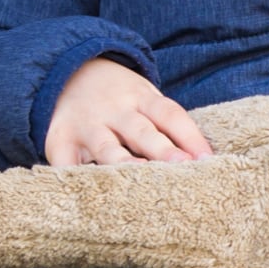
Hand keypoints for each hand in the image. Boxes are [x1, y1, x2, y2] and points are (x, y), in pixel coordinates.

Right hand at [44, 58, 213, 166]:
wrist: (67, 71)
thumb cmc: (121, 100)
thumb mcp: (145, 98)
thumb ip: (167, 125)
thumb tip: (203, 160)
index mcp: (142, 98)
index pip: (170, 115)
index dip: (190, 136)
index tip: (208, 159)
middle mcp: (115, 111)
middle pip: (142, 131)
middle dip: (162, 150)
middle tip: (183, 167)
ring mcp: (86, 126)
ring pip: (107, 148)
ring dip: (124, 164)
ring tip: (140, 182)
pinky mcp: (60, 141)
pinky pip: (66, 162)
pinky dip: (75, 177)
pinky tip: (88, 196)